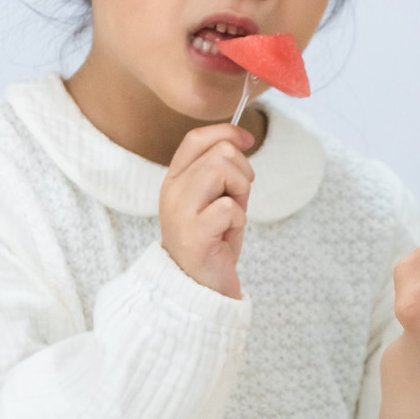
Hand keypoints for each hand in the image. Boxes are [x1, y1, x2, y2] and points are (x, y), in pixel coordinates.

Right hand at [159, 124, 255, 298]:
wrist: (199, 286)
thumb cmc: (212, 240)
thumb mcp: (214, 197)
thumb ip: (221, 170)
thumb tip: (240, 139)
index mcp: (175, 179)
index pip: (196, 138)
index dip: (226, 132)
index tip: (247, 140)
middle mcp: (172, 191)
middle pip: (220, 152)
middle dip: (241, 173)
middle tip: (236, 201)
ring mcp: (180, 212)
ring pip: (221, 169)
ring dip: (240, 191)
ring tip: (232, 215)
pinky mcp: (194, 234)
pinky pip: (229, 207)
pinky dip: (239, 218)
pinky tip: (227, 234)